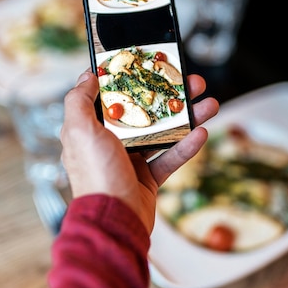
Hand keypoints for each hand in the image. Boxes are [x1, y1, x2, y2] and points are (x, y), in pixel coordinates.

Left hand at [61, 71, 218, 233]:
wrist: (114, 222)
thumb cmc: (95, 175)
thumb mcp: (80, 132)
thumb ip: (79, 102)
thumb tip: (87, 75)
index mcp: (91, 129)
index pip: (111, 97)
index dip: (130, 79)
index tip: (149, 65)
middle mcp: (110, 143)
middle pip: (143, 111)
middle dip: (168, 95)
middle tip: (191, 82)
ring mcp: (130, 160)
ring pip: (162, 132)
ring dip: (186, 117)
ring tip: (208, 103)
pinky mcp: (148, 178)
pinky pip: (170, 158)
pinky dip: (186, 146)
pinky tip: (202, 133)